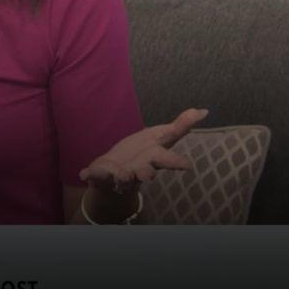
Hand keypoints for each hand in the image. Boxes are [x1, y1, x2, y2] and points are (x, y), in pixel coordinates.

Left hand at [80, 108, 207, 195]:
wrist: (117, 175)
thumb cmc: (143, 154)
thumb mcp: (160, 137)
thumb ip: (180, 126)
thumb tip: (204, 110)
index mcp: (153, 157)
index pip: (167, 159)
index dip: (177, 163)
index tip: (188, 166)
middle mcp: (139, 169)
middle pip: (145, 172)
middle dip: (146, 173)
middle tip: (147, 175)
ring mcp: (120, 174)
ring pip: (123, 178)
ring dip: (122, 177)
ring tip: (122, 175)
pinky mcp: (103, 176)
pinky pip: (97, 176)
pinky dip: (91, 175)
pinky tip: (84, 173)